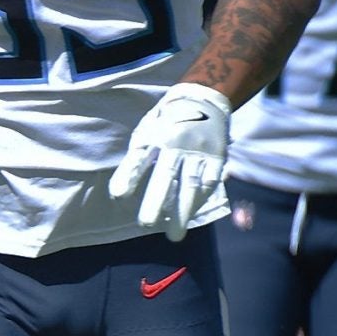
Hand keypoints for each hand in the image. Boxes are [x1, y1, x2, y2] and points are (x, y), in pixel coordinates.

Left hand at [107, 83, 231, 240]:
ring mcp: (200, 150)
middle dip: (155, 201)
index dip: (129, 177)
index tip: (118, 196)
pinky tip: (192, 214)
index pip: (139, 159)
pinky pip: (211, 182)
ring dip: (182, 211)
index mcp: (155, 135)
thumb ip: (134, 163)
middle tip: (145, 224)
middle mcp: (178, 143)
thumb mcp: (145, 135)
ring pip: (191, 184)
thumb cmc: (165, 124)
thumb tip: (118, 194)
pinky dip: (201, 200)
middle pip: (166, 175)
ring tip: (174, 235)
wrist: (203, 100)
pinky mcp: (218, 156)